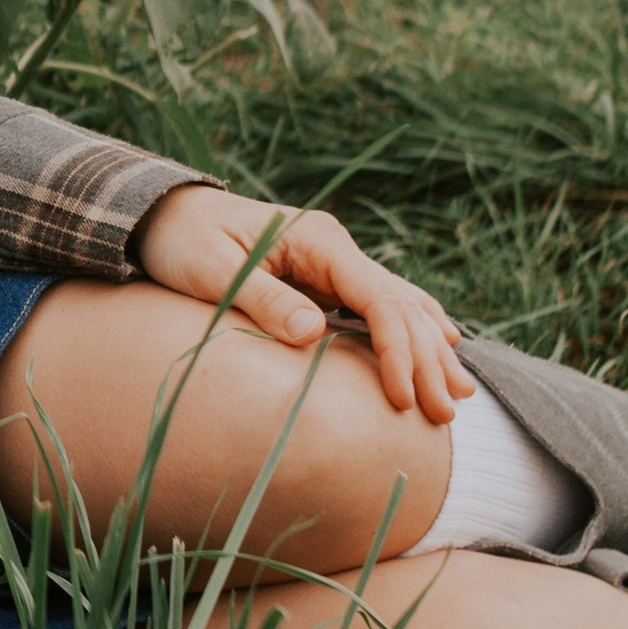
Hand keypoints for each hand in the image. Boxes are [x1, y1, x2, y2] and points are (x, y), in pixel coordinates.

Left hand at [132, 183, 474, 424]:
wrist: (167, 215)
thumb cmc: (185, 241)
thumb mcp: (214, 270)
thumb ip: (263, 299)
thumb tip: (313, 333)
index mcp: (318, 241)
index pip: (377, 298)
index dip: (397, 350)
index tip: (402, 397)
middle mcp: (336, 248)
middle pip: (400, 306)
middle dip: (426, 360)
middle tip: (445, 413)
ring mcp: (335, 262)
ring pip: (400, 306)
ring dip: (430, 349)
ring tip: (460, 393)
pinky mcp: (326, 279)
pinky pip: (380, 306)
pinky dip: (412, 330)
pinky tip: (441, 350)